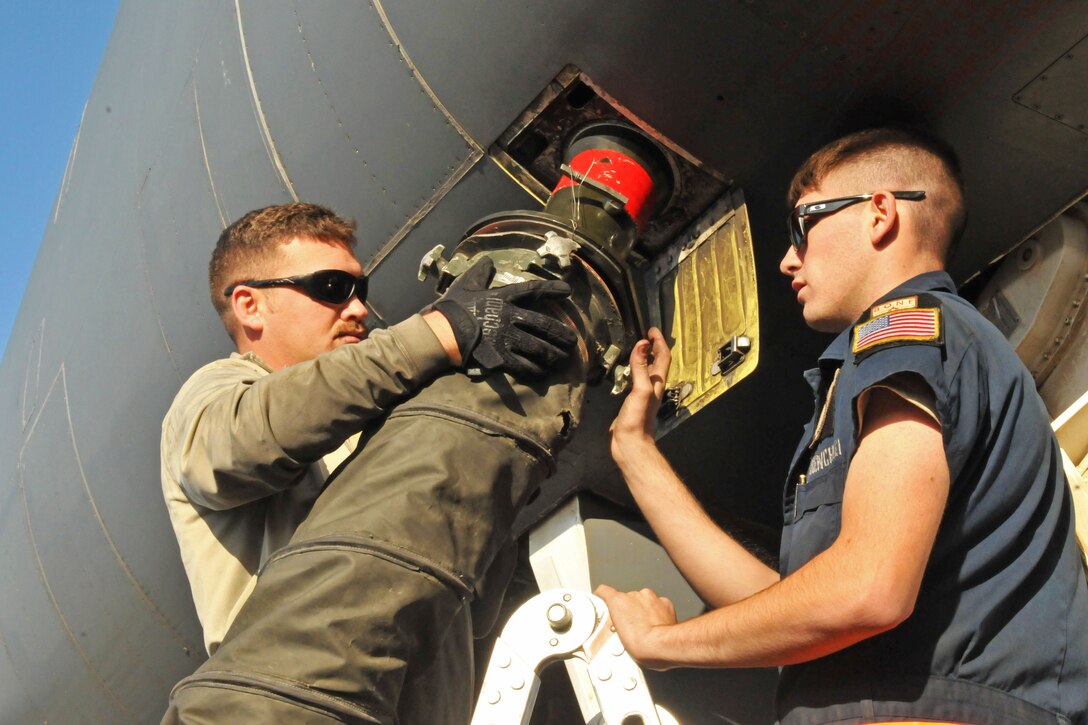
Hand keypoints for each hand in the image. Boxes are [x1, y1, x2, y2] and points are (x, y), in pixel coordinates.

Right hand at [431, 257, 577, 378]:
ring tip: (563, 359)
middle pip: (544, 325)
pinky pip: (524, 367)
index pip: (533, 290)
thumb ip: (480, 273)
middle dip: (561, 334)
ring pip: (539, 349)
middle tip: (573, 341)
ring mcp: (507, 339)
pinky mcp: (501, 358)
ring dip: (554, 354)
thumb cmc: (452, 308)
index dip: (552, 290)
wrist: (440, 333)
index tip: (568, 291)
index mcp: (503, 298)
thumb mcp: (466, 284)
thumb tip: (488, 261)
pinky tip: (543, 373)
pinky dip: (536, 370)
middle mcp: (510, 318)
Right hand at [595, 584, 677, 670]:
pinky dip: (657, 612)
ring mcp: (651, 598)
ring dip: (642, 610)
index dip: (602, 595)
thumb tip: (614, 630)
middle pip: (627, 599)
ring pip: (643, 601)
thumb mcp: (616, 638)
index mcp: (618, 601)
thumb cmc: (640, 644)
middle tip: (629, 626)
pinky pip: (658, 605)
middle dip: (627, 610)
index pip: (604, 591)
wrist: (662, 645)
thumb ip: (614, 626)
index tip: (602, 599)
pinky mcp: (665, 603)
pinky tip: (656, 625)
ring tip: (645, 627)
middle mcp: (634, 595)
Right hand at [610, 327, 670, 457]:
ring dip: (645, 357)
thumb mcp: (640, 390)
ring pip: (647, 371)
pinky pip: (636, 380)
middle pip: (657, 363)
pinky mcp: (633, 401)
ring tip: (638, 347)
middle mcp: (652, 387)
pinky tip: (627, 371)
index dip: (659, 342)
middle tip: (647, 335)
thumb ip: (641, 368)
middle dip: (654, 347)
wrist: (629, 444)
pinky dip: (634, 370)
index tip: (652, 329)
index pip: (663, 357)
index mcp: (657, 383)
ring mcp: (643, 394)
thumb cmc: (637, 420)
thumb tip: (643, 343)